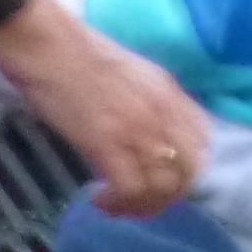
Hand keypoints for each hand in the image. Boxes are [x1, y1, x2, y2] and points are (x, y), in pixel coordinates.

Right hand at [0, 0, 208, 217]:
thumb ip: (146, 102)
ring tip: (116, 204)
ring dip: (141, 206)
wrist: (47, 45)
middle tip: (140, 199)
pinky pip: (130, 189)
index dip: (187, 167)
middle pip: (190, 171)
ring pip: (163, 187)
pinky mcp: (109, 144)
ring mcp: (139, 129)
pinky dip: (118, 203)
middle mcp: (163, 113)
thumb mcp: (130, 75)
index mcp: (170, 92)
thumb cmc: (76, 55)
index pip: (203, 141)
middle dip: (168, 195)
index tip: (162, 176)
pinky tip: (99, 199)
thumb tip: (142, 133)